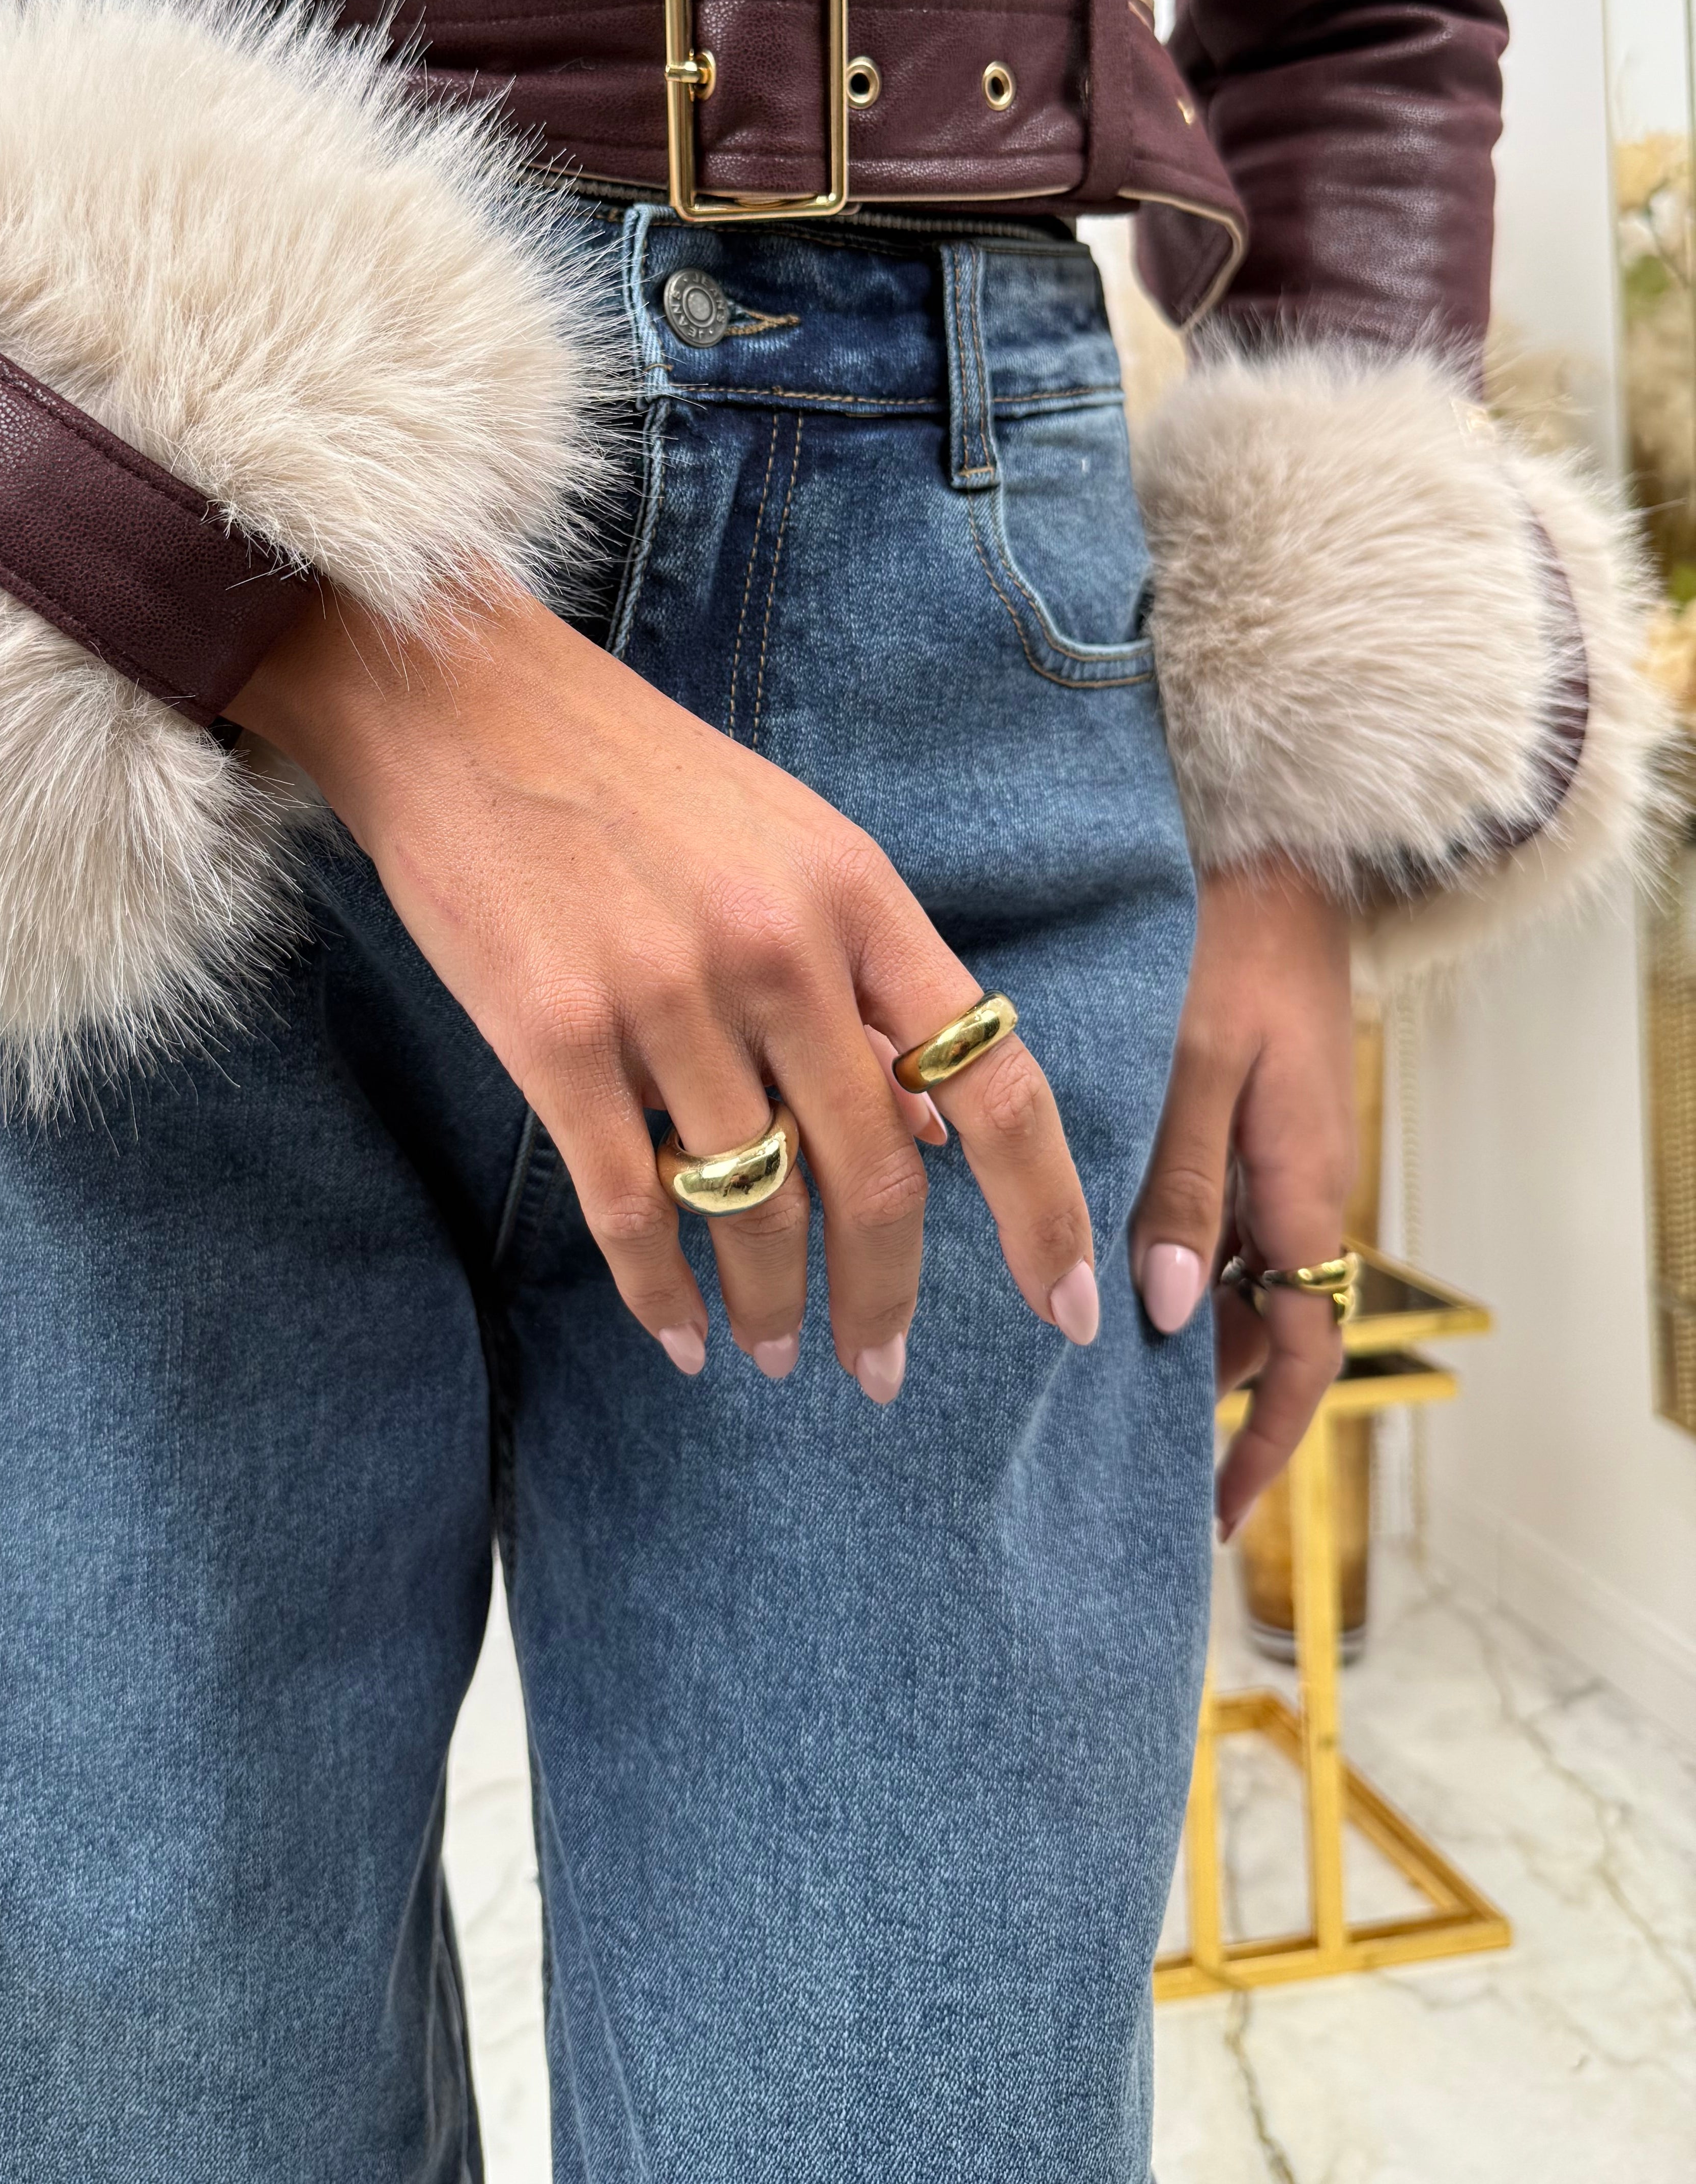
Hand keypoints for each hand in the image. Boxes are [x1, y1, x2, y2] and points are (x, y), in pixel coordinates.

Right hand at [230, 583, 1101, 1396]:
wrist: (459, 707)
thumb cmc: (635, 777)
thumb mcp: (792, 846)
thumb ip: (866, 981)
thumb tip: (929, 1130)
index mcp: (855, 894)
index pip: (993, 1080)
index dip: (1045, 1211)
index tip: (1067, 1310)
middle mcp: (774, 949)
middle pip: (874, 1177)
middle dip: (888, 1299)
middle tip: (881, 1372)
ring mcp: (660, 995)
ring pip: (753, 1205)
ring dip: (774, 1305)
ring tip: (778, 1352)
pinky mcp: (551, 1036)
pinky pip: (629, 1206)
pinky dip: (661, 1293)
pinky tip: (678, 1337)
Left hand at [1128, 863, 1353, 1536]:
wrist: (1274, 852)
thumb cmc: (1231, 944)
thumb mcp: (1199, 1062)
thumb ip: (1180, 1180)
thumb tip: (1169, 1311)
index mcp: (1299, 1187)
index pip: (1301, 1352)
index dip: (1261, 1442)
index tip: (1207, 1514)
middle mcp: (1288, 1185)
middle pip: (1253, 1325)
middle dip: (1194, 1389)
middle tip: (1091, 1440)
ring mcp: (1261, 1151)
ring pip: (1221, 1272)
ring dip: (1167, 1316)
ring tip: (1065, 1360)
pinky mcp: (1231, 1114)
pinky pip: (1204, 1212)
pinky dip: (1156, 1245)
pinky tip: (1075, 1246)